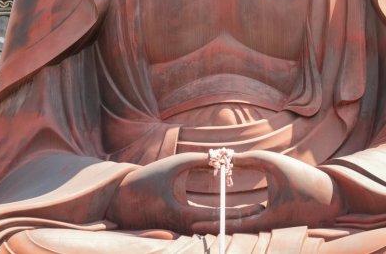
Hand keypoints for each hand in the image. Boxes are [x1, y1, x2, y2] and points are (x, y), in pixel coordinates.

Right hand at [105, 152, 261, 233]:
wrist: (121, 199)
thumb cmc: (146, 180)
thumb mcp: (173, 165)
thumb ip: (198, 160)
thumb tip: (222, 156)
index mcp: (184, 215)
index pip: (221, 217)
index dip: (242, 212)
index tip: (260, 207)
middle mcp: (186, 227)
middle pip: (220, 225)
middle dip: (242, 219)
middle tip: (264, 211)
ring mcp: (182, 229)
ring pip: (213, 226)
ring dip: (231, 218)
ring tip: (255, 211)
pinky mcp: (179, 226)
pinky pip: (204, 223)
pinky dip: (219, 217)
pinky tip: (232, 211)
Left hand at [191, 151, 343, 233]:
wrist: (333, 194)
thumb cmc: (305, 178)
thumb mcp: (275, 163)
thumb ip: (250, 159)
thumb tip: (226, 157)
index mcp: (268, 219)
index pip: (232, 225)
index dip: (211, 225)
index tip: (191, 224)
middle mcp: (268, 226)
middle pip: (234, 227)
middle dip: (212, 225)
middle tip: (188, 224)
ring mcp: (272, 223)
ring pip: (242, 224)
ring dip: (224, 221)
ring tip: (201, 219)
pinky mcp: (277, 217)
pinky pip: (253, 218)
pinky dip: (238, 215)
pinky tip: (226, 212)